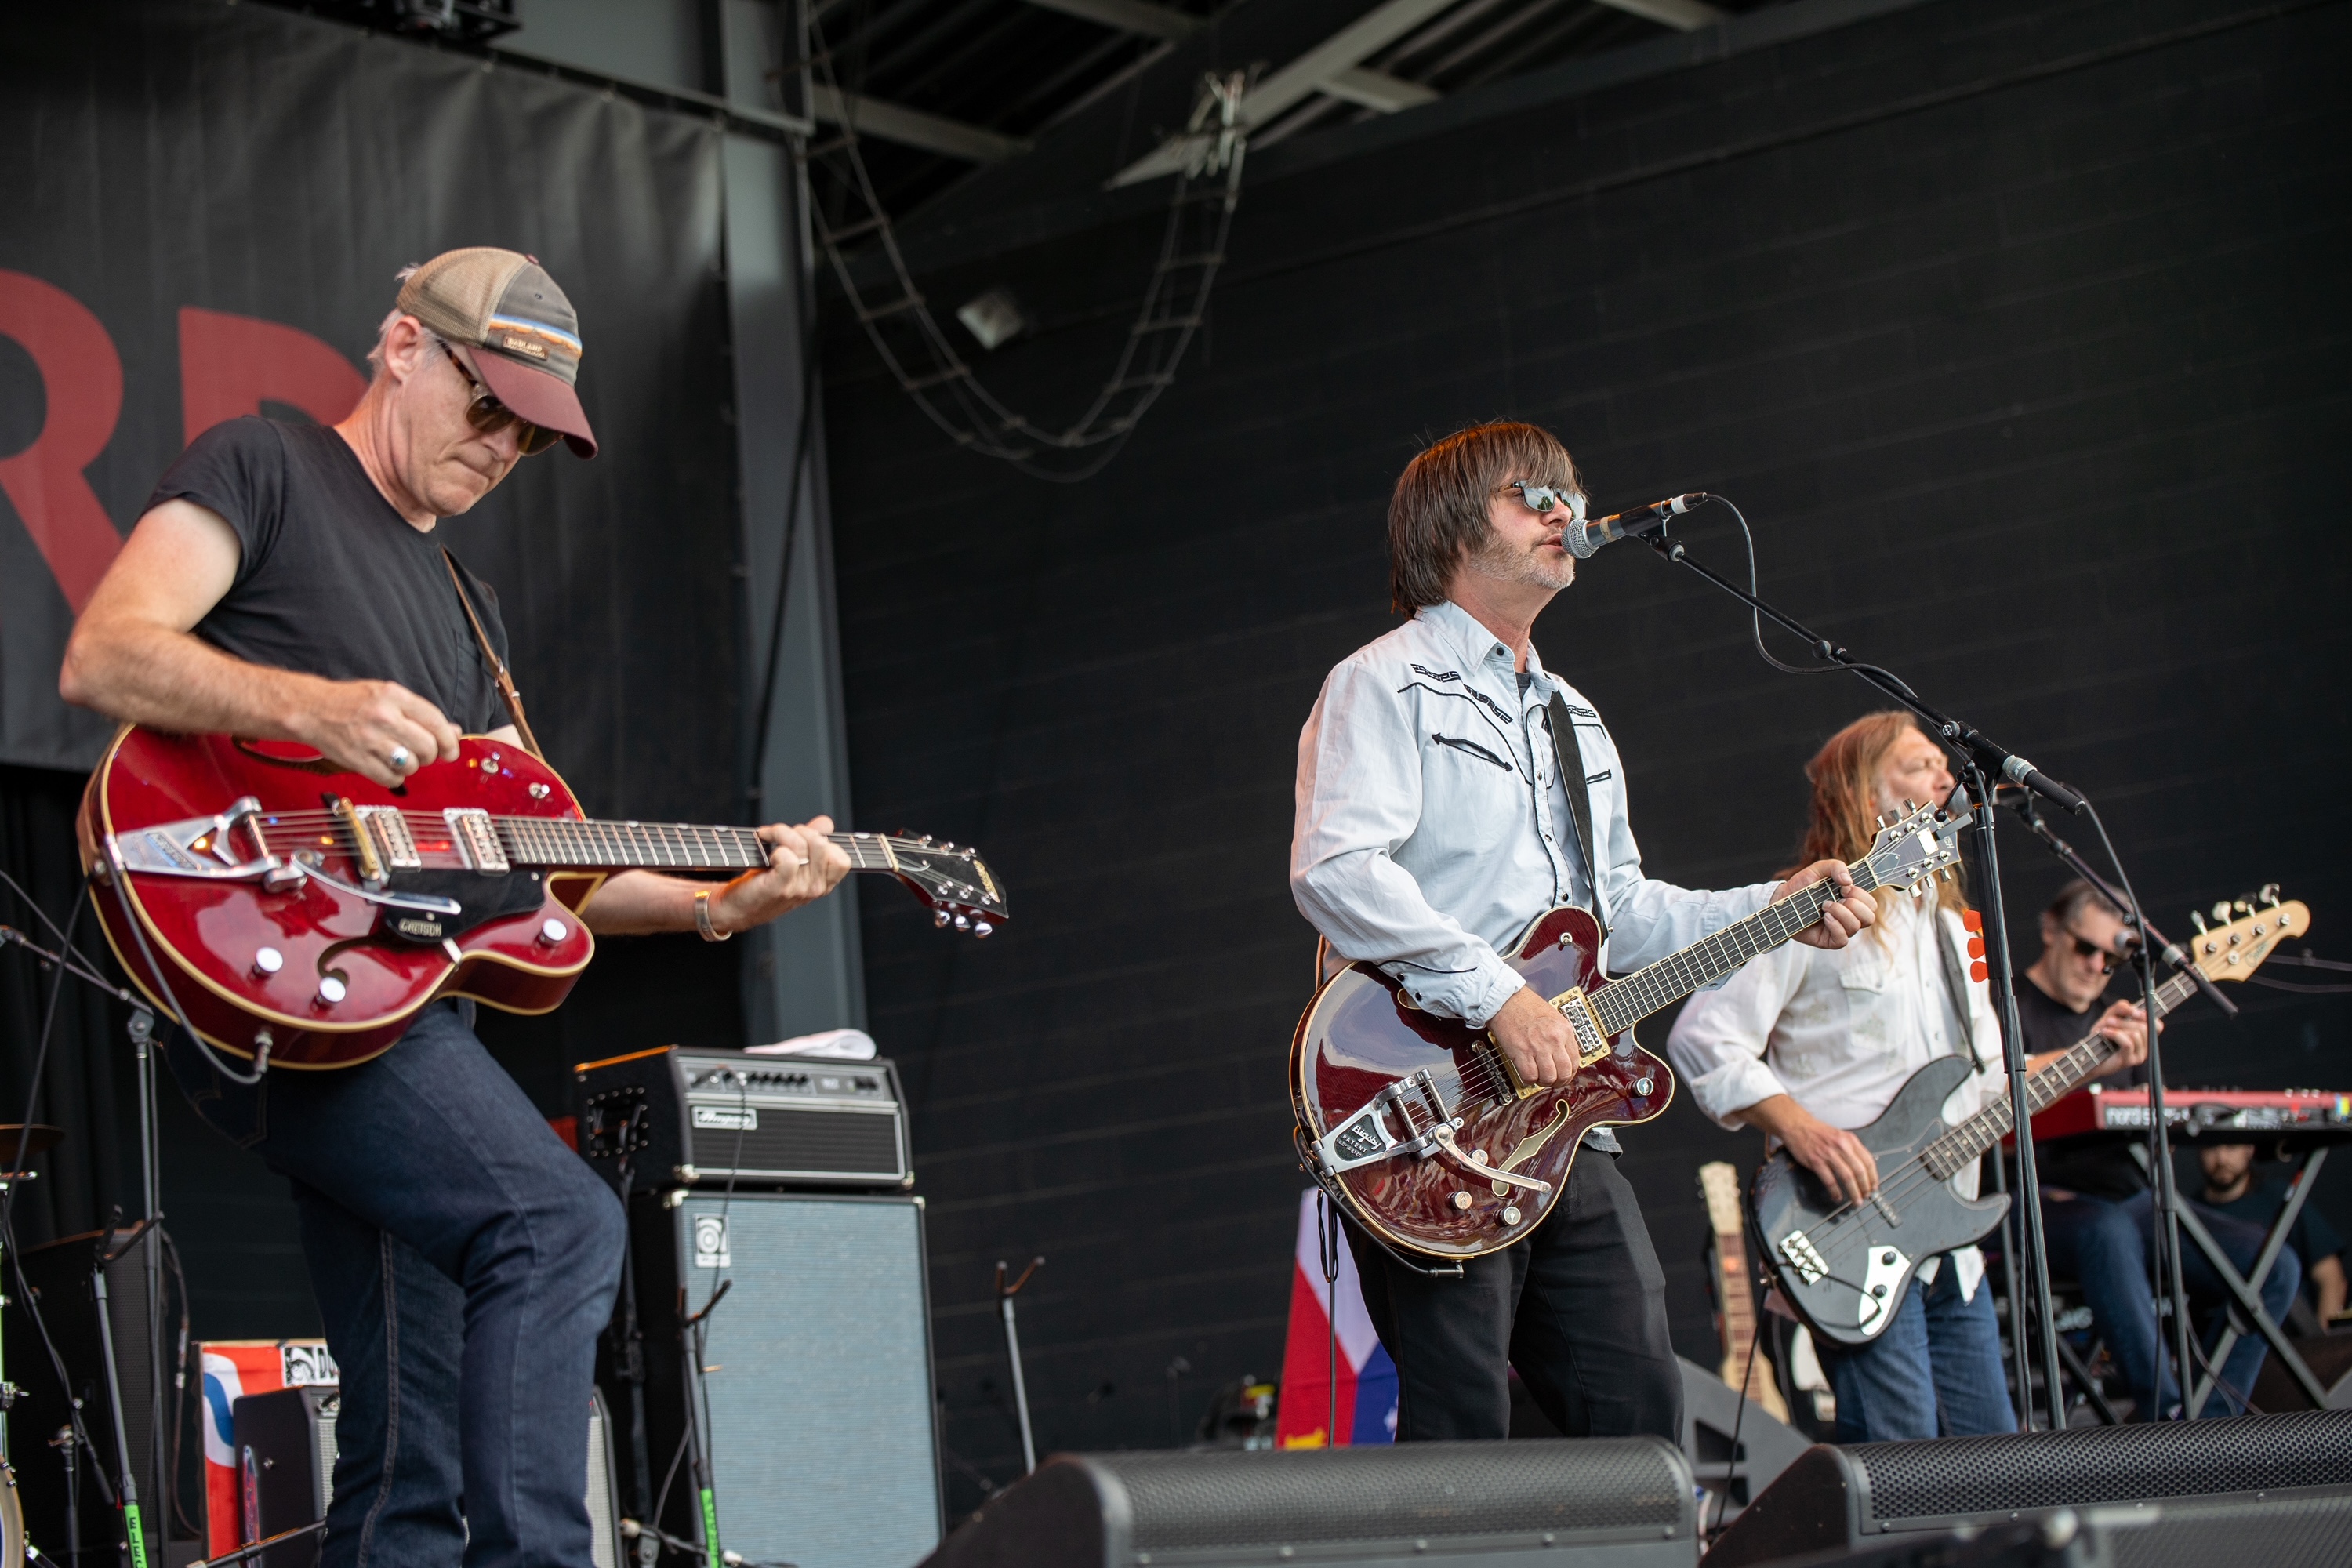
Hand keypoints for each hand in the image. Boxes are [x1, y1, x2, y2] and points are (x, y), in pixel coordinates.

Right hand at [291, 677, 462, 786]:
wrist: (311, 709)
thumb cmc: (351, 702)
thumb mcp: (387, 695)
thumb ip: (421, 713)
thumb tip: (454, 731)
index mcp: (393, 696)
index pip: (435, 721)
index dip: (449, 740)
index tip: (451, 750)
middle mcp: (383, 717)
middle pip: (427, 747)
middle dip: (430, 755)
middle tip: (422, 753)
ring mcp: (369, 740)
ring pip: (411, 765)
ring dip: (411, 766)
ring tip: (399, 757)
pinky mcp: (358, 760)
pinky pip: (391, 779)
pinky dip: (394, 778)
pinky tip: (386, 766)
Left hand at [709, 815, 852, 932]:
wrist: (736, 907)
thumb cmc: (764, 882)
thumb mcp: (795, 862)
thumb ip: (813, 841)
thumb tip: (826, 823)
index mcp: (824, 883)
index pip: (842, 859)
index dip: (824, 841)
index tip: (804, 839)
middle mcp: (815, 889)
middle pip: (822, 845)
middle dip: (800, 830)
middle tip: (782, 834)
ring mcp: (799, 890)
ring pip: (802, 845)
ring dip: (781, 833)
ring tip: (768, 836)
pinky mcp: (780, 888)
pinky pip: (787, 857)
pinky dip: (775, 847)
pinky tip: (766, 852)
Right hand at [1488, 986, 1579, 1087]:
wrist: (1505, 999)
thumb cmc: (1525, 1005)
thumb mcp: (1553, 1017)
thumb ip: (1560, 1036)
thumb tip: (1563, 1056)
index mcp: (1564, 1030)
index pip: (1575, 1061)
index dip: (1570, 1073)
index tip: (1564, 1075)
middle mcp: (1554, 1039)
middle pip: (1564, 1073)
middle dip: (1559, 1081)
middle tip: (1552, 1080)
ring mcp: (1538, 1046)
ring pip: (1548, 1078)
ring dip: (1543, 1081)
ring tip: (1538, 1076)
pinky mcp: (1521, 1052)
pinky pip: (1529, 1076)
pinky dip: (1529, 1079)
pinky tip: (1526, 1073)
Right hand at [1746, 1094, 1878, 1203]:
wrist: (1797, 1125)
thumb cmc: (1818, 1132)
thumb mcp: (1840, 1136)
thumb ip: (1852, 1150)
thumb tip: (1862, 1169)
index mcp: (1850, 1140)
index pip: (1868, 1161)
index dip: (1873, 1177)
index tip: (1874, 1187)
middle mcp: (1842, 1146)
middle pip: (1859, 1171)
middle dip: (1865, 1188)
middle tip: (1866, 1197)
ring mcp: (1828, 1154)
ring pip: (1847, 1177)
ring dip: (1853, 1192)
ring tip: (1856, 1201)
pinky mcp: (1816, 1161)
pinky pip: (1829, 1180)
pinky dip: (1835, 1191)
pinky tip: (1837, 1197)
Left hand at [1776, 858, 1875, 949]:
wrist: (1783, 898)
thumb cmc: (1803, 885)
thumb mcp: (1819, 869)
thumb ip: (1836, 867)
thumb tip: (1848, 881)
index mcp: (1852, 901)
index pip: (1871, 904)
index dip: (1861, 895)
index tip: (1844, 888)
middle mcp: (1849, 916)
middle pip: (1869, 917)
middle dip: (1855, 905)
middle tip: (1838, 897)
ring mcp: (1840, 929)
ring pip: (1855, 927)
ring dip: (1841, 913)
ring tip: (1825, 906)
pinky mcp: (1829, 940)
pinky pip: (1842, 939)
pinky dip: (1836, 926)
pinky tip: (1825, 917)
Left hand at [2092, 999, 2154, 1070]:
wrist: (2088, 1053)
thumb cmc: (2102, 1034)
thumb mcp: (2110, 1016)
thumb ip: (2121, 1008)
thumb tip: (2131, 1008)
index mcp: (2145, 1036)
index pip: (2158, 1026)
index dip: (2147, 1016)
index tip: (2132, 1012)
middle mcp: (2145, 1046)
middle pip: (2144, 1027)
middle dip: (2124, 1020)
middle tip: (2109, 1020)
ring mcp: (2139, 1055)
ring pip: (2136, 1034)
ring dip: (2118, 1027)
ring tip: (2105, 1028)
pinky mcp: (2129, 1061)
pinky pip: (2128, 1043)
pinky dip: (2115, 1034)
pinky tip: (2104, 1032)